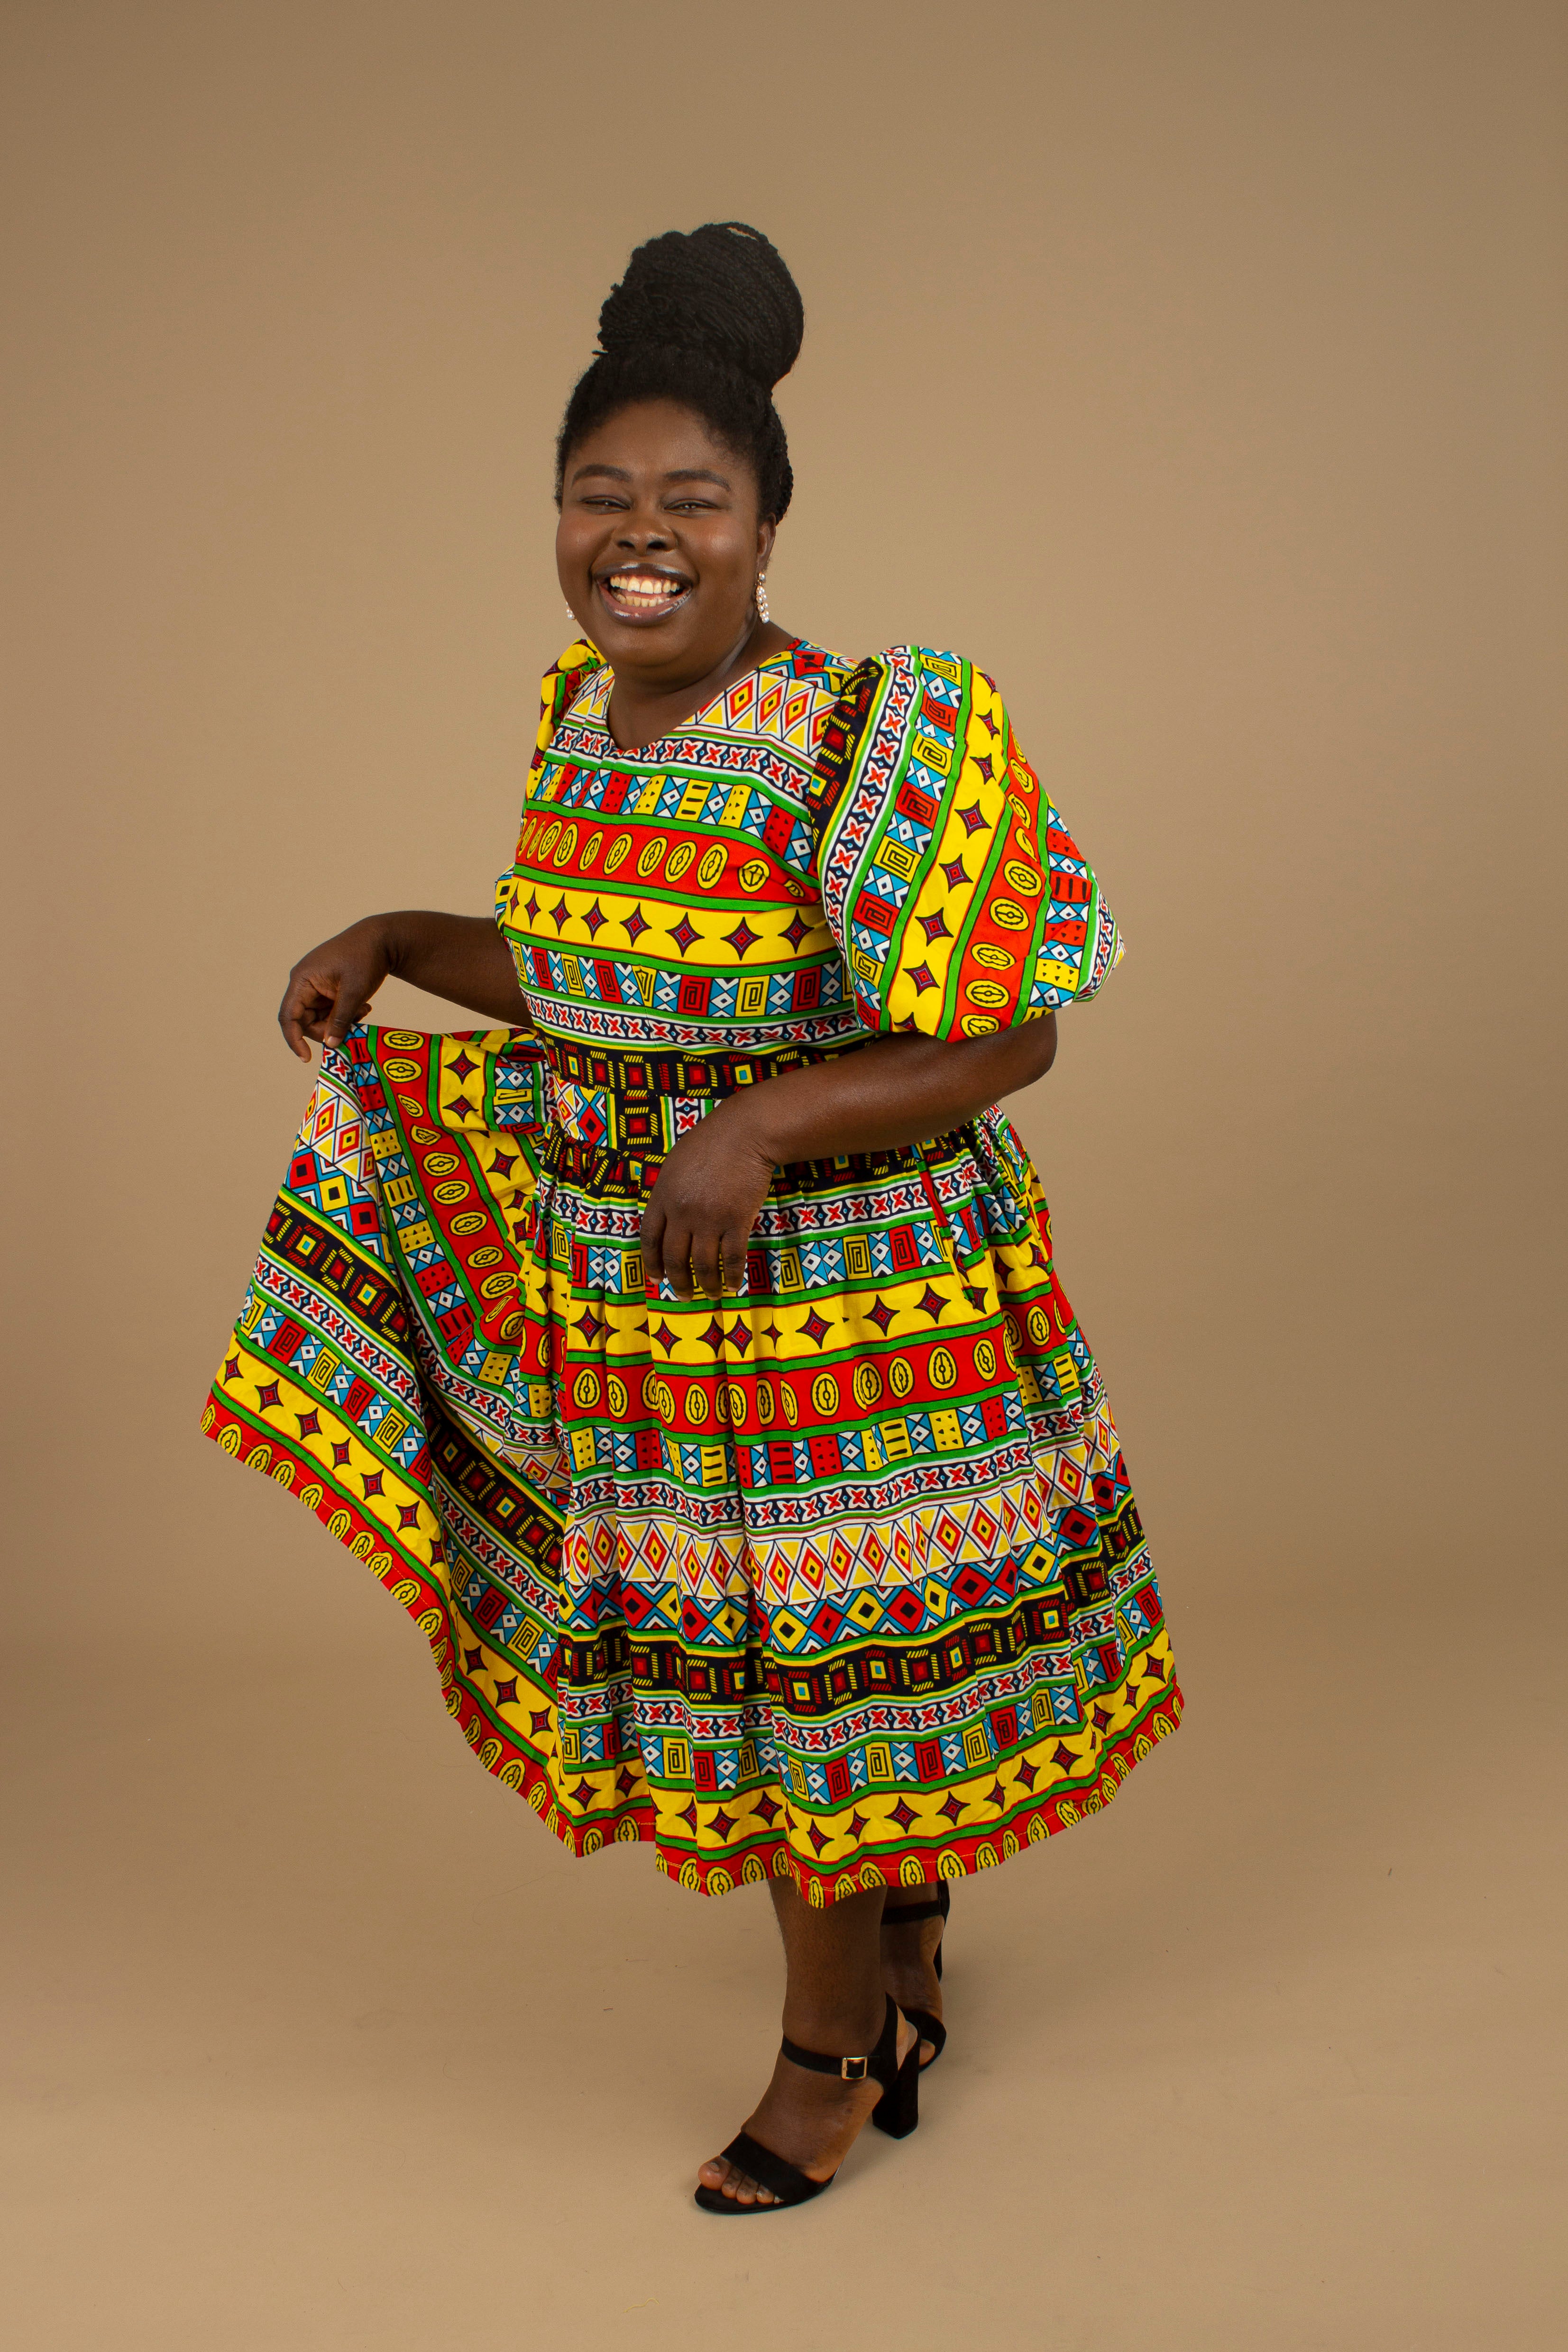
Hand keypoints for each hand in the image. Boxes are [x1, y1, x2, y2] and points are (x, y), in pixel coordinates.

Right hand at [277, 917, 393, 1059]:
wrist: (381, 938)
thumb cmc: (365, 959)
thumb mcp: (354, 992)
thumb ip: (340, 1020)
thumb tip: (330, 1045)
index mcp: (302, 980)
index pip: (288, 1016)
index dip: (294, 1039)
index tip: (307, 1058)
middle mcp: (303, 983)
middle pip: (305, 1021)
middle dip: (327, 1030)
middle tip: (352, 1029)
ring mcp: (315, 986)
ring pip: (320, 1018)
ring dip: (340, 1022)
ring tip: (363, 1011)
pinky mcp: (327, 988)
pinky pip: (329, 1010)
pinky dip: (344, 1014)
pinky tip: (363, 1007)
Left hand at [641, 1102, 776, 1301]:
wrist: (745, 1133)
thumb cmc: (710, 1142)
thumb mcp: (675, 1165)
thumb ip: (668, 1193)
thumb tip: (667, 1220)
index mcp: (662, 1196)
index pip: (649, 1238)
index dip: (652, 1263)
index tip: (656, 1279)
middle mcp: (682, 1212)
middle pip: (675, 1258)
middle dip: (678, 1282)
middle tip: (684, 1296)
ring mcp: (709, 1219)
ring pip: (703, 1265)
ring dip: (707, 1285)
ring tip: (711, 1295)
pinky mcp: (736, 1221)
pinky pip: (732, 1258)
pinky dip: (733, 1275)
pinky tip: (733, 1285)